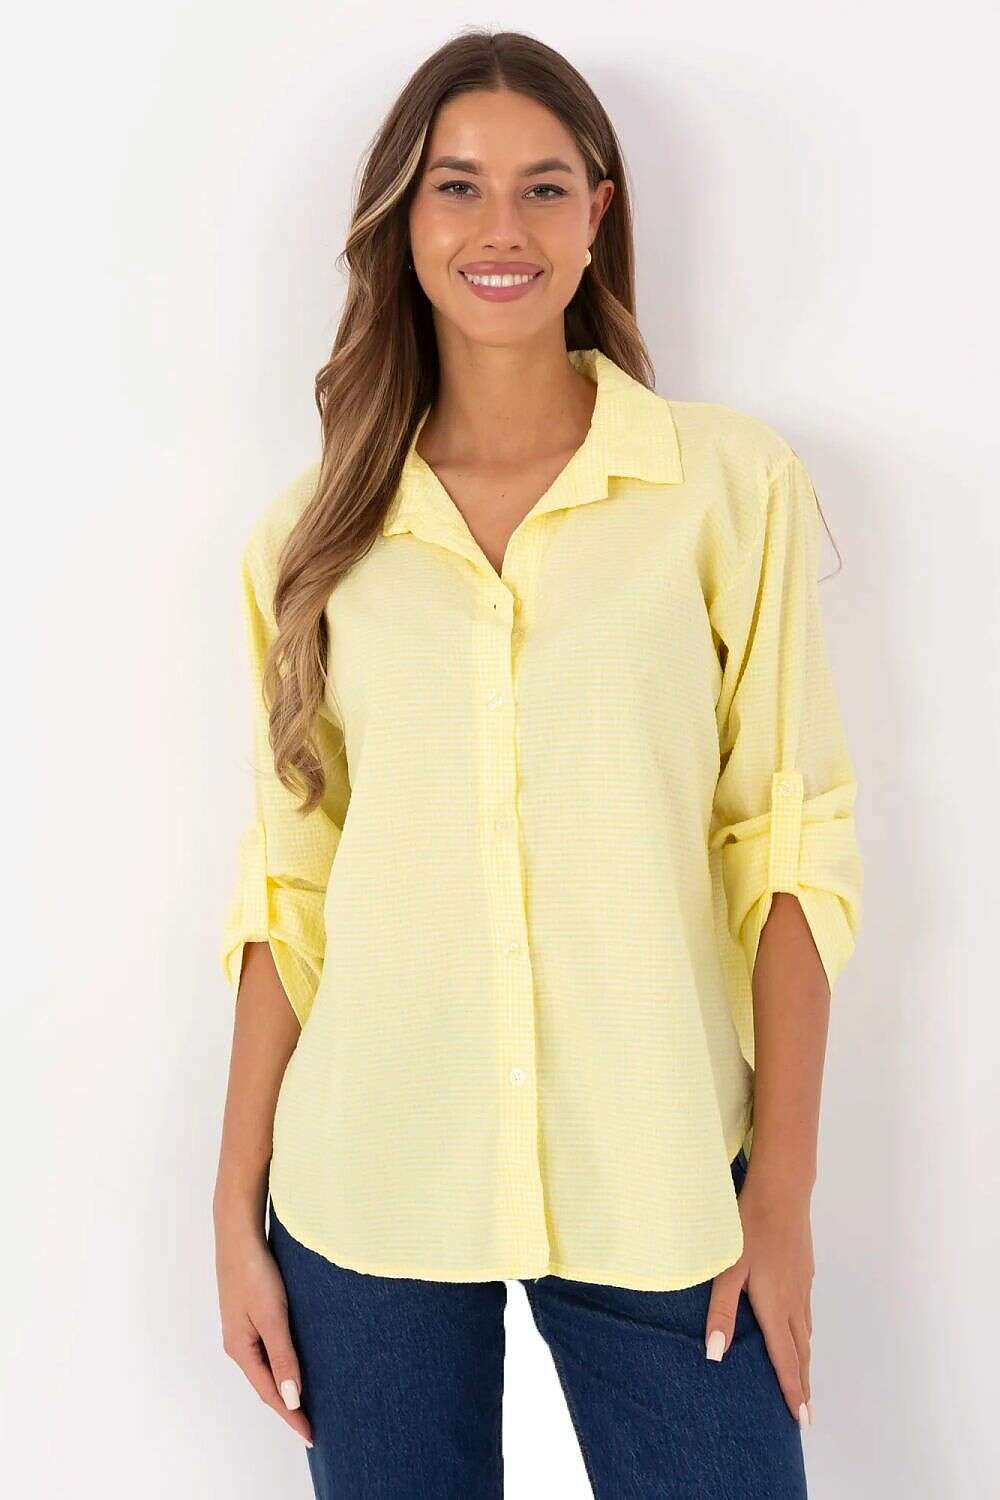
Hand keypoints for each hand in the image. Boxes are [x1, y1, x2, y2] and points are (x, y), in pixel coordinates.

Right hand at [215, 1214, 312, 1447]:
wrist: (238, 1232)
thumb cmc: (254, 1271)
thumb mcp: (272, 1315)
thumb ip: (283, 1355)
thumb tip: (291, 1397)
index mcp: (241, 1349)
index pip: (270, 1393)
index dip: (291, 1416)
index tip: (311, 1436)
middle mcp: (239, 1343)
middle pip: (266, 1384)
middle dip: (287, 1407)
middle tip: (312, 1426)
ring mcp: (243, 1328)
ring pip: (267, 1367)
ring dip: (285, 1386)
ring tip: (305, 1403)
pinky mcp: (250, 1312)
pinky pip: (267, 1349)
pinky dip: (282, 1364)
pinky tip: (293, 1364)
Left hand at [703, 1168, 815, 1429]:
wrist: (783, 1190)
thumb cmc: (749, 1226)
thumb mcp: (728, 1269)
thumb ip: (721, 1312)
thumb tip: (715, 1355)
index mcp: (775, 1306)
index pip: (785, 1359)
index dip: (793, 1390)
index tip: (801, 1419)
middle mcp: (794, 1300)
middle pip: (801, 1351)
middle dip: (803, 1383)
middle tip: (806, 1413)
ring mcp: (802, 1284)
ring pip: (805, 1332)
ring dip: (805, 1360)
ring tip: (803, 1380)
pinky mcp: (804, 1269)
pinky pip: (806, 1312)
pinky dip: (804, 1333)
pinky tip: (798, 1330)